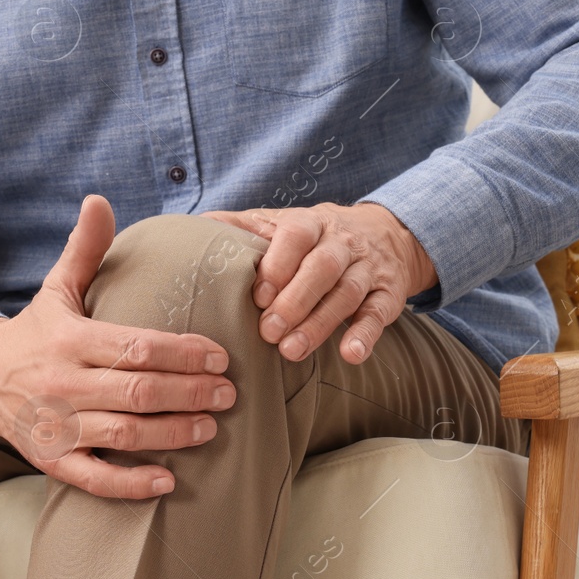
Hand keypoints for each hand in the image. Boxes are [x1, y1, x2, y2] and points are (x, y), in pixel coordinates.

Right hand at [0, 195, 235, 498]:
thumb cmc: (33, 334)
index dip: (182, 352)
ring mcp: (56, 426)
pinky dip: (130, 484)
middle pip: (137, 391)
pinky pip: (93, 479)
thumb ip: (84, 250)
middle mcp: (62, 384)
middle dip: (190, 393)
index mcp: (70, 340)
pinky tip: (167, 480)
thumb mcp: (55, 290)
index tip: (220, 355)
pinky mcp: (50, 461)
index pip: (136, 346)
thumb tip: (99, 200)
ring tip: (211, 427)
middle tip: (230, 393)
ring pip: (123, 435)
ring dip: (172, 433)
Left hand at [199, 202, 436, 364]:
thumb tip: (191, 227)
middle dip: (296, 300)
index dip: (278, 264)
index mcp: (312, 223)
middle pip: (323, 267)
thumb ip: (241, 227)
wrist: (385, 234)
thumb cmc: (316, 237)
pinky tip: (351, 354)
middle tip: (269, 332)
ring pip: (347, 293)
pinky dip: (366, 335)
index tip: (258, 295)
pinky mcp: (388, 294)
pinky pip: (379, 314)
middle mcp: (343, 243)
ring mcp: (368, 268)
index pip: (297, 235)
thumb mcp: (282, 223)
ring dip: (321, 324)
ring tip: (292, 351)